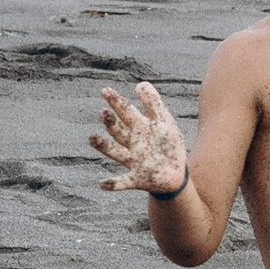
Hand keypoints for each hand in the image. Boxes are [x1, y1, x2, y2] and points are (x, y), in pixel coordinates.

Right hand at [94, 80, 190, 195]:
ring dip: (104, 147)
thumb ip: (153, 104)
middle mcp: (132, 144)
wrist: (176, 173)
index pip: (126, 112)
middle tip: (104, 113)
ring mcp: (133, 162)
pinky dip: (113, 184)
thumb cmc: (167, 145)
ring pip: (116, 153)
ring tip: (93, 139)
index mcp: (139, 128)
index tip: (105, 90)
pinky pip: (122, 182)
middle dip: (111, 123)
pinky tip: (102, 184)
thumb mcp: (165, 122)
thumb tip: (140, 84)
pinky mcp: (137, 179)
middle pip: (119, 131)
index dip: (117, 102)